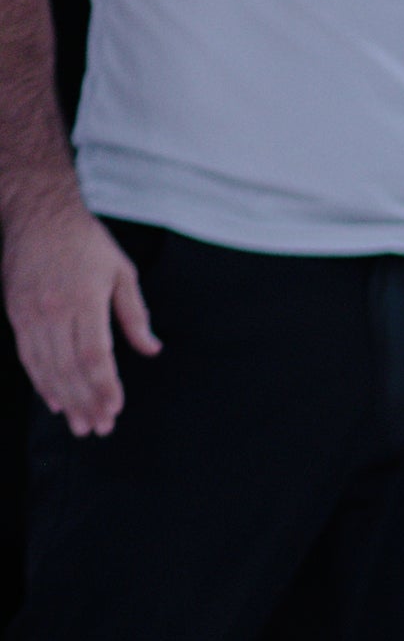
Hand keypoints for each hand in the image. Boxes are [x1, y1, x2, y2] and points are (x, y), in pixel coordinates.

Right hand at [4, 201, 155, 434]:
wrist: (35, 212)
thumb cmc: (85, 241)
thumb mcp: (122, 272)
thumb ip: (135, 315)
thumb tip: (152, 349)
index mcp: (82, 300)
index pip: (93, 355)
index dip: (103, 387)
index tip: (114, 409)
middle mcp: (51, 310)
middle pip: (68, 368)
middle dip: (85, 403)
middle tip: (99, 429)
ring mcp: (28, 313)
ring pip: (45, 367)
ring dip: (64, 399)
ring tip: (80, 425)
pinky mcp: (15, 312)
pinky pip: (27, 355)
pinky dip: (40, 381)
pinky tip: (53, 400)